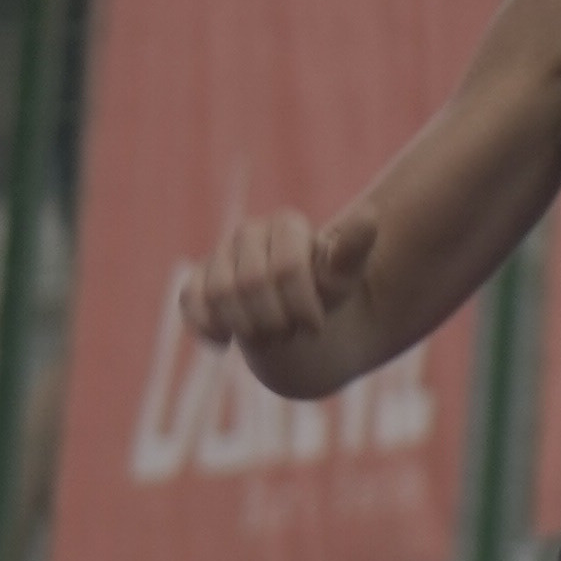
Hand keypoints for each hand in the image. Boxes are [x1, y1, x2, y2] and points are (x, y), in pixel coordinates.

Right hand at [193, 204, 377, 381]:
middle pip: (251, 283)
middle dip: (274, 319)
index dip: (301, 306)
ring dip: (247, 327)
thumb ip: (354, 249)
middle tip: (290, 332)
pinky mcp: (196, 283)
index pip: (287, 268)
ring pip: (220, 295)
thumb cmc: (324, 294)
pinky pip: (190, 301)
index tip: (316, 327)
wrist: (296, 320)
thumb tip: (370, 216)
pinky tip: (226, 343)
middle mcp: (248, 233)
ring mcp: (219, 256)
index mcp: (287, 225)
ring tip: (267, 335)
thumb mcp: (345, 277)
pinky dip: (208, 327)